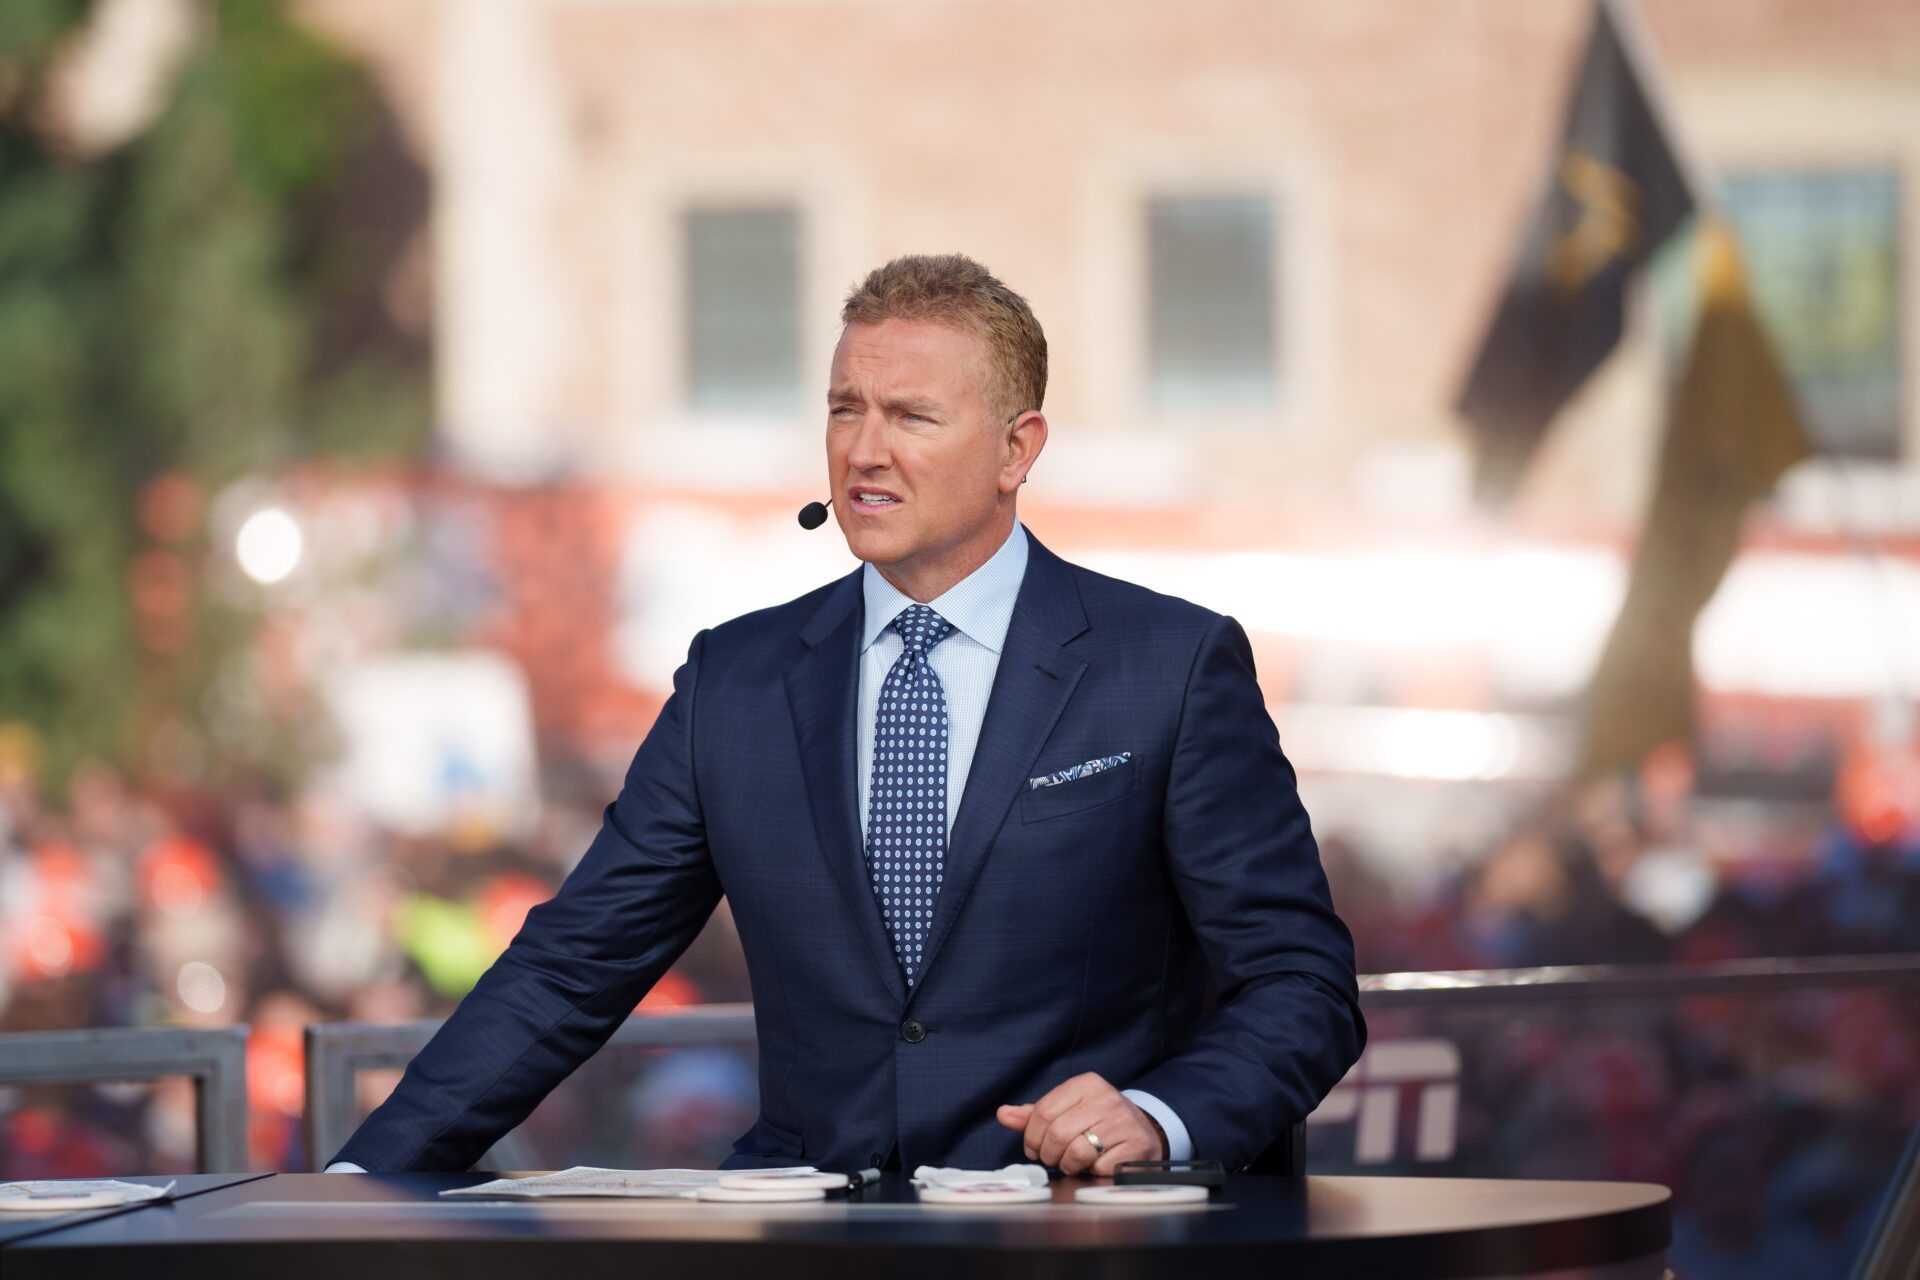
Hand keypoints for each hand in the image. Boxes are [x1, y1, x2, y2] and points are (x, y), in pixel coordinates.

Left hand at [995, 1072, 1165, 1175]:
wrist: (1143, 1131)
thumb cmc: (1098, 1121)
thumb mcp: (1068, 1110)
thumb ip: (1035, 1114)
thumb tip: (1003, 1114)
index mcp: (1086, 1084)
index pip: (1044, 1112)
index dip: (1032, 1136)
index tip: (1034, 1147)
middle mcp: (1107, 1098)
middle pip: (1057, 1133)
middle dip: (1049, 1154)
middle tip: (1053, 1158)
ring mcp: (1123, 1122)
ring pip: (1076, 1152)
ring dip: (1068, 1165)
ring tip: (1072, 1161)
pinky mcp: (1135, 1145)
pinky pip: (1098, 1167)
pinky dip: (1091, 1172)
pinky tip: (1096, 1164)